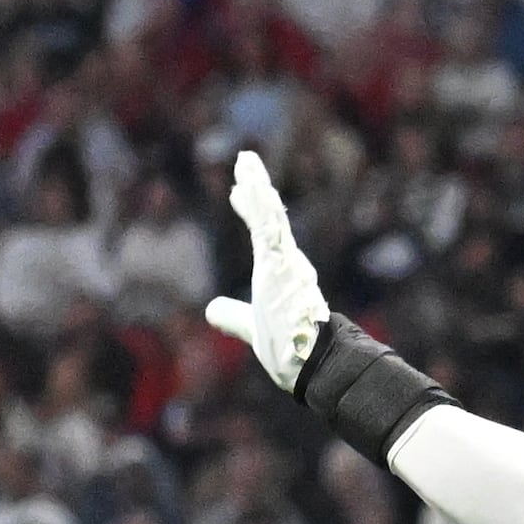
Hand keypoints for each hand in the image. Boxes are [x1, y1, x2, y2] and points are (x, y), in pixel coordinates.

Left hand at [202, 148, 332, 393]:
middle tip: (244, 162)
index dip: (252, 213)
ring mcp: (287, 262)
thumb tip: (212, 310)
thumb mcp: (252, 329)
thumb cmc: (290, 352)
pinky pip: (269, 227)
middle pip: (269, 218)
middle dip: (256, 188)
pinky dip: (260, 205)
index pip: (265, 236)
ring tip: (245, 160)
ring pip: (270, 215)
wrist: (311, 363)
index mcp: (283, 277)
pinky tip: (251, 183)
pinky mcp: (281, 264)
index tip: (239, 193)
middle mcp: (288, 264)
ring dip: (257, 186)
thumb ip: (233, 318)